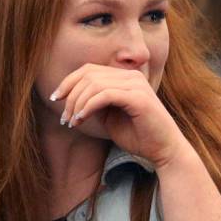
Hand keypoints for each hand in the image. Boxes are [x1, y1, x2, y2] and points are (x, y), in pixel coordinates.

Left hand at [53, 64, 188, 169]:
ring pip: (94, 84)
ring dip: (77, 103)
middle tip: (64, 117)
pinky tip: (80, 119)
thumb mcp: (110, 117)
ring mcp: (136, 85)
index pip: (89, 70)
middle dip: (70, 95)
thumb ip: (95, 104)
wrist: (164, 151)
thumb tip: (72, 99)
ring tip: (71, 121)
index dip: (68, 82)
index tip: (56, 99)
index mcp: (125, 77)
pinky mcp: (138, 98)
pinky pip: (104, 95)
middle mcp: (131, 75)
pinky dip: (88, 107)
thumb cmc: (139, 136)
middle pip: (88, 74)